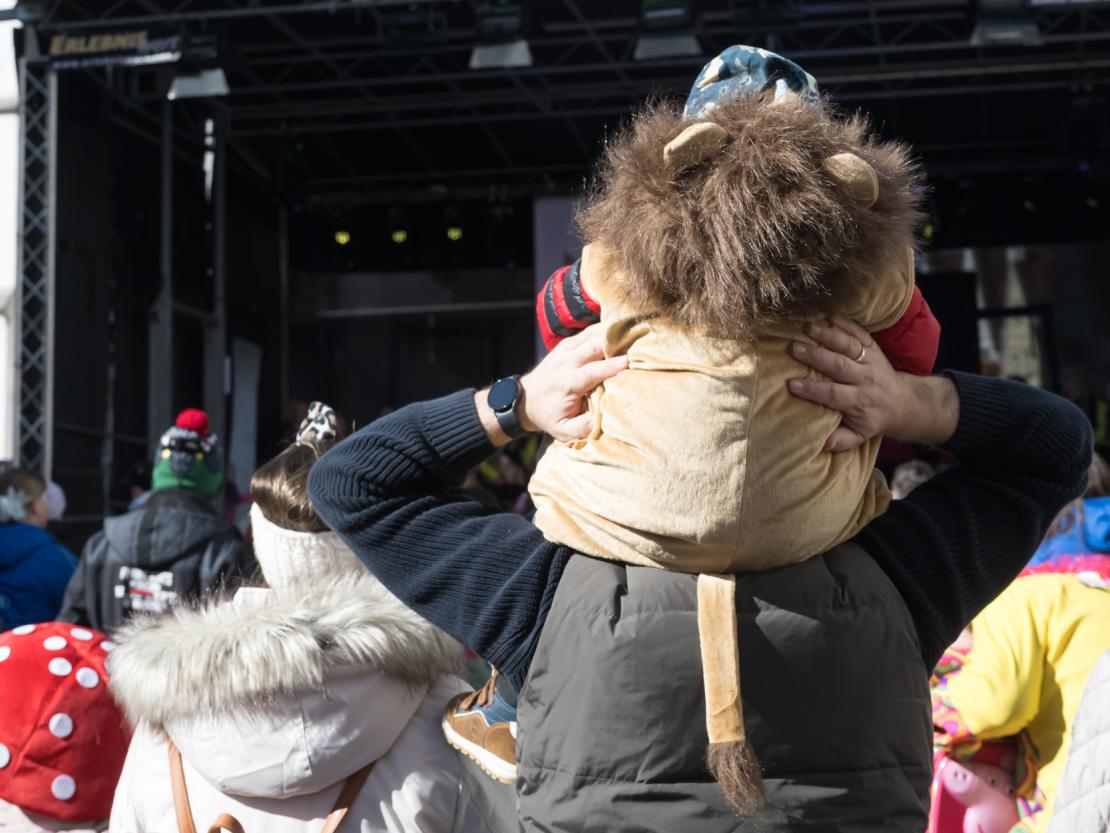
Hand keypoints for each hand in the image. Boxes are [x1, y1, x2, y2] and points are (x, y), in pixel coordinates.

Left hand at [519, 324, 627, 441]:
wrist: (525, 399)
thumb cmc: (549, 417)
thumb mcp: (563, 431)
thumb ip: (582, 427)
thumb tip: (603, 420)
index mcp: (566, 383)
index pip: (592, 371)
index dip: (612, 365)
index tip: (631, 361)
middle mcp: (565, 362)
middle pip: (594, 345)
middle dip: (616, 342)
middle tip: (640, 341)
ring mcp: (565, 349)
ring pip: (593, 333)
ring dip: (613, 333)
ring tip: (635, 332)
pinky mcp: (568, 342)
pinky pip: (589, 330)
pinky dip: (605, 329)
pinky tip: (621, 329)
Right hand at [787, 317, 957, 450]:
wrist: (903, 401)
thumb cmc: (872, 419)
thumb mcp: (860, 436)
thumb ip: (842, 440)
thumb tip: (822, 443)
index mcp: (860, 402)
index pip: (834, 395)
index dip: (813, 390)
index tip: (791, 384)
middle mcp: (866, 379)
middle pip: (839, 365)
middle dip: (816, 356)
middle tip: (793, 348)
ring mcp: (871, 361)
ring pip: (849, 346)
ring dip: (828, 335)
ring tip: (807, 328)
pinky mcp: (874, 348)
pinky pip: (860, 333)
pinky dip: (845, 323)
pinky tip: (827, 317)